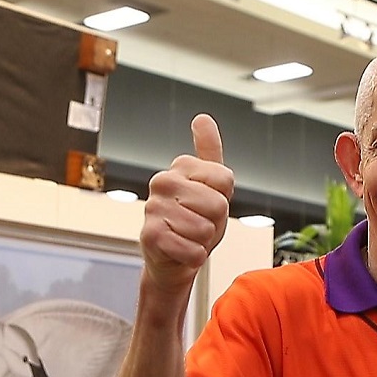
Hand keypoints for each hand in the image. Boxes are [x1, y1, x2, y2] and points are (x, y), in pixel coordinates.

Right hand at [140, 114, 233, 294]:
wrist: (173, 257)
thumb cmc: (194, 220)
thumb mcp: (211, 185)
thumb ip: (209, 151)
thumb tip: (202, 118)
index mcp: (180, 166)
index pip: (226, 180)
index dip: (224, 199)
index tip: (207, 204)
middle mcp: (163, 181)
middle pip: (218, 205)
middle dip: (215, 222)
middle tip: (198, 224)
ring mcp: (153, 208)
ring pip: (206, 229)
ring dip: (203, 241)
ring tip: (188, 236)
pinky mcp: (150, 236)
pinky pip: (193, 250)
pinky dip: (193, 257)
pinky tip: (180, 251)